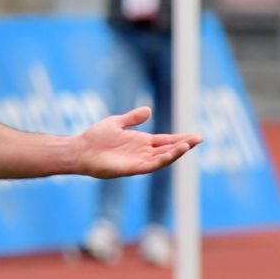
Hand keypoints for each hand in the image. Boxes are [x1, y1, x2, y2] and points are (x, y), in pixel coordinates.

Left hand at [74, 106, 201, 178]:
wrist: (80, 149)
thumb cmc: (95, 137)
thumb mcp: (117, 122)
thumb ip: (133, 118)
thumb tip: (149, 109)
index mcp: (141, 142)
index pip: (165, 141)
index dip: (180, 139)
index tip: (195, 136)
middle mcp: (142, 153)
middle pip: (168, 149)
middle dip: (184, 145)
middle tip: (199, 139)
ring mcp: (138, 161)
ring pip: (162, 159)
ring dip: (176, 152)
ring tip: (188, 145)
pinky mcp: (132, 168)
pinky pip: (151, 166)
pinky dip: (163, 160)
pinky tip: (171, 153)